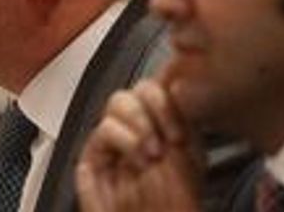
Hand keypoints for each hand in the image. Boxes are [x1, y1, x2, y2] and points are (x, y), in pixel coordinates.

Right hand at [75, 73, 202, 211]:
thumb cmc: (175, 208)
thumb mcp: (191, 159)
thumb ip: (185, 120)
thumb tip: (177, 85)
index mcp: (162, 127)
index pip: (158, 89)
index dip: (168, 98)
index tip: (180, 124)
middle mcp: (137, 131)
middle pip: (135, 89)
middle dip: (154, 107)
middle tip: (168, 137)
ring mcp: (114, 143)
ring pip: (117, 101)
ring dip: (140, 123)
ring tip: (152, 154)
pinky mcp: (92, 157)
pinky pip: (103, 128)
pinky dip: (125, 139)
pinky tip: (138, 160)